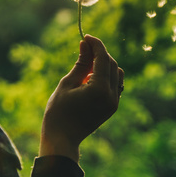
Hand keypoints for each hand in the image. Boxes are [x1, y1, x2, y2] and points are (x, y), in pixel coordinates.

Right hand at [39, 35, 123, 161]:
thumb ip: (81, 63)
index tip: (86, 37)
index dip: (96, 44)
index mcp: (100, 89)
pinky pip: (115, 84)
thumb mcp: (67, 84)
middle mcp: (112, 95)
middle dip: (100, 53)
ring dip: (104, 64)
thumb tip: (85, 43)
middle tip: (84, 47)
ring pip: (116, 73)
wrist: (62, 139)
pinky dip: (106, 76)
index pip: (103, 58)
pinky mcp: (113, 107)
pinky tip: (91, 77)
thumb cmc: (59, 112)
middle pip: (111, 64)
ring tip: (86, 65)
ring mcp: (114, 102)